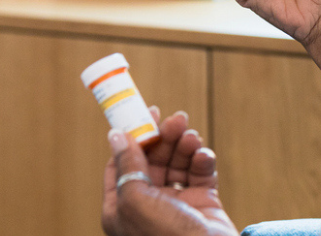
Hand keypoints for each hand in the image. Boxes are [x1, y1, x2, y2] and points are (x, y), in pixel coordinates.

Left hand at [102, 107, 237, 235]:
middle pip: (153, 159)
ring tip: (192, 137)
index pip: (122, 163)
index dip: (133, 137)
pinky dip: (202, 160)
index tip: (145, 114)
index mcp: (122, 207)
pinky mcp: (202, 203)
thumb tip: (116, 135)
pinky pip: (200, 173)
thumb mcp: (135, 199)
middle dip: (164, 137)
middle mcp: (148, 204)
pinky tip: (203, 156)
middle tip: (176, 119)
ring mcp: (177, 203)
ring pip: (177, 163)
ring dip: (184, 146)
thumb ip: (126, 165)